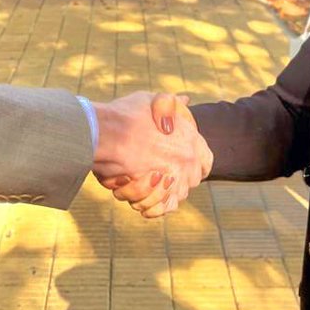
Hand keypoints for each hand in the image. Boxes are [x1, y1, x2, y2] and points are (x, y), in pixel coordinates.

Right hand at [91, 91, 211, 216]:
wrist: (103, 134)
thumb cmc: (128, 115)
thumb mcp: (154, 100)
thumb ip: (173, 104)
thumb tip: (186, 100)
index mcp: (191, 143)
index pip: (206, 161)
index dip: (197, 161)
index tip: (186, 161)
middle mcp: (185, 166)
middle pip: (190, 181)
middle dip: (179, 177)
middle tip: (160, 170)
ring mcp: (169, 185)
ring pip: (172, 197)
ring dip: (160, 191)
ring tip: (144, 180)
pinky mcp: (151, 199)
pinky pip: (156, 209)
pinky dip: (150, 206)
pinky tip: (140, 196)